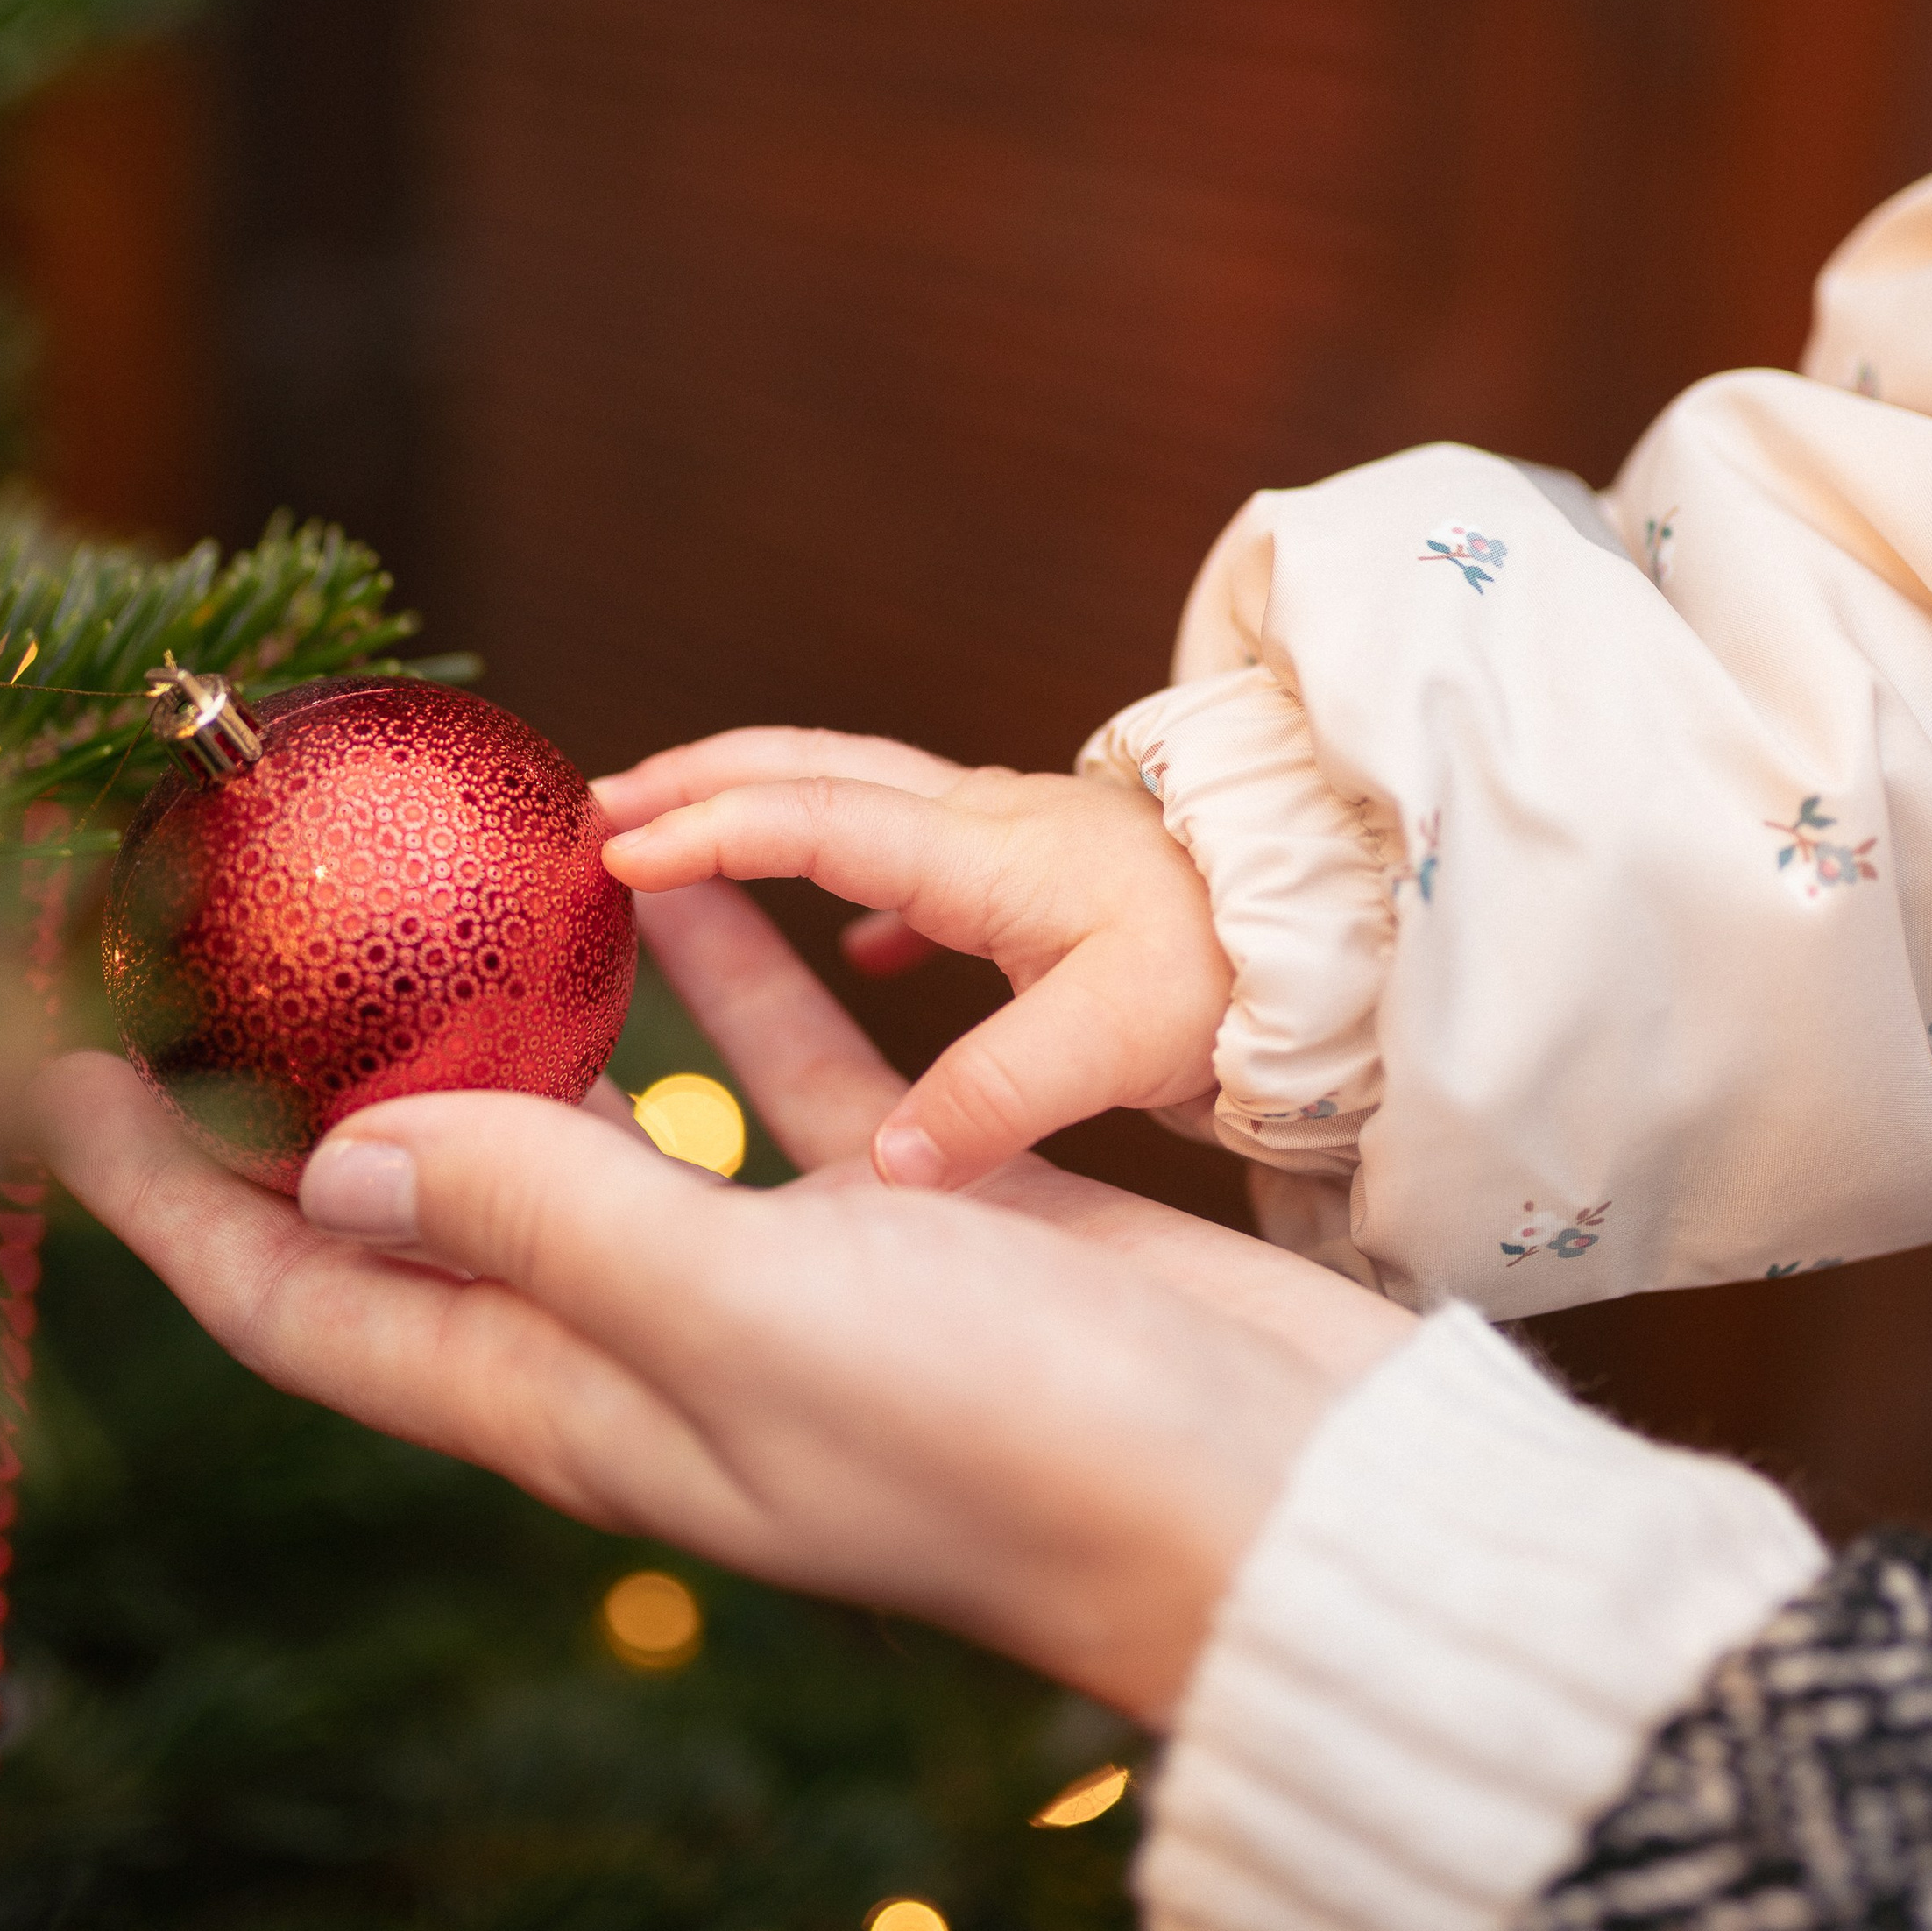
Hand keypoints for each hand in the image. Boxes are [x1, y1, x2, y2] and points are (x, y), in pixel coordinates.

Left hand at [40, 884, 1406, 1723]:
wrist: (1276, 1501)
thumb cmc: (1014, 1439)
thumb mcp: (745, 1324)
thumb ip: (543, 1222)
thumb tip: (337, 1155)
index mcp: (579, 1407)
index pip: (312, 1299)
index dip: (172, 1202)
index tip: (69, 1078)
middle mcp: (653, 1348)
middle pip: (428, 1207)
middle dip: (311, 1092)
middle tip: (235, 950)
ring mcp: (779, 1284)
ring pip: (600, 1124)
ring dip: (513, 1010)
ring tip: (444, 878)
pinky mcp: (902, 1220)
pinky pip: (769, 1079)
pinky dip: (713, 982)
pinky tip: (680, 874)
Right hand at [593, 729, 1232, 1192]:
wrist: (1343, 930)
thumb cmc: (1242, 973)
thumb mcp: (1123, 1039)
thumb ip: (1000, 1095)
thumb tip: (890, 1163)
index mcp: (986, 855)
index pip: (815, 819)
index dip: (707, 831)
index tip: (611, 854)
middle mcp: (986, 823)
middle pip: (808, 767)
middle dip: (693, 778)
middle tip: (588, 811)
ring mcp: (1011, 839)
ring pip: (851, 791)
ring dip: (752, 803)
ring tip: (667, 841)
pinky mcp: (1039, 876)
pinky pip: (914, 849)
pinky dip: (852, 871)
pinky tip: (854, 946)